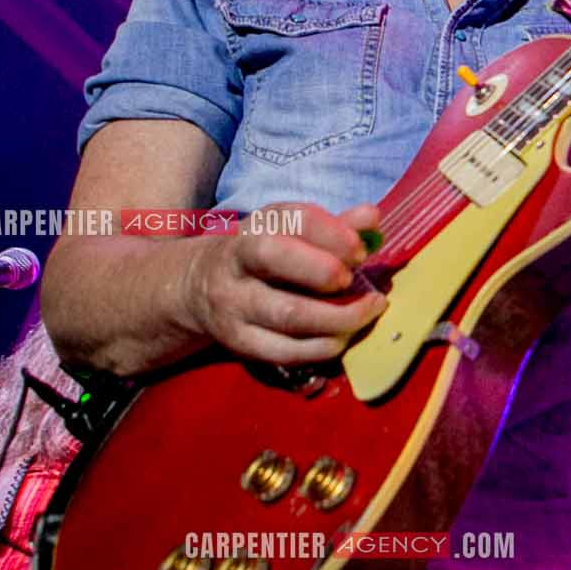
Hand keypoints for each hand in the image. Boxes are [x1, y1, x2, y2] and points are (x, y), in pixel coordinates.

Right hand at [183, 202, 387, 364]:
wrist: (198, 287)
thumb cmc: (262, 256)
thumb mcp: (289, 232)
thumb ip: (333, 226)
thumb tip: (372, 218)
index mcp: (256, 229)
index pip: (293, 221)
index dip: (333, 234)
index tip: (361, 251)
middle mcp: (238, 264)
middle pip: (276, 259)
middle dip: (326, 271)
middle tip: (355, 280)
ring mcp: (235, 306)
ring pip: (288, 314)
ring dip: (339, 316)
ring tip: (369, 308)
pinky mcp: (240, 343)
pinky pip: (286, 351)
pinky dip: (323, 347)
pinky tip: (345, 336)